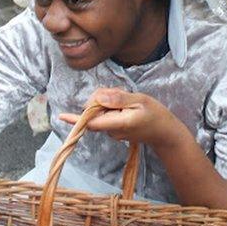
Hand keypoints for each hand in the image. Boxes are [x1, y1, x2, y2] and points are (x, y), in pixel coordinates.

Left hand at [58, 88, 186, 150]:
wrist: (165, 132)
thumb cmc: (155, 115)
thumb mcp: (140, 101)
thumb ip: (118, 98)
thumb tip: (98, 98)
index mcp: (117, 123)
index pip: (92, 122)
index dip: (76, 118)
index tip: (61, 116)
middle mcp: (111, 130)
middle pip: (94, 110)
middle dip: (101, 98)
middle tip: (122, 94)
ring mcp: (111, 131)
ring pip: (100, 110)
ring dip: (108, 101)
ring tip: (128, 101)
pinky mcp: (112, 129)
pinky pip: (105, 113)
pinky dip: (112, 106)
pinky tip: (125, 105)